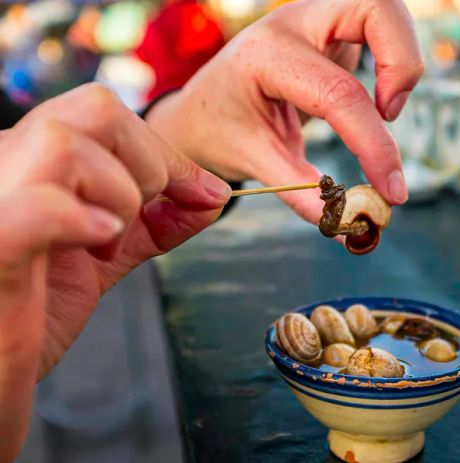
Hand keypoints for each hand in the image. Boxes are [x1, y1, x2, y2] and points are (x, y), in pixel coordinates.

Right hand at [0, 84, 230, 461]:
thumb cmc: (31, 310)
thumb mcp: (104, 257)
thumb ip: (155, 223)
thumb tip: (213, 196)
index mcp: (29, 160)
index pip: (106, 114)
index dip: (167, 153)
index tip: (204, 193)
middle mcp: (4, 164)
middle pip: (96, 109)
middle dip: (149, 163)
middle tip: (139, 220)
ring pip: (69, 145)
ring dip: (118, 196)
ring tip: (103, 244)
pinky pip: (41, 205)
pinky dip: (83, 220)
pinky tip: (96, 243)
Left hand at [146, 0, 423, 222]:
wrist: (199, 107)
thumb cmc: (219, 130)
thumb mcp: (255, 162)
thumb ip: (303, 194)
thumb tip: (348, 228)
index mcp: (267, 56)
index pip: (340, 95)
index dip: (375, 146)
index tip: (392, 191)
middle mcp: (295, 23)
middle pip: (376, 7)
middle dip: (403, 63)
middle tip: (391, 115)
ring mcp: (316, 18)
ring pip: (385, 9)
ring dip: (401, 59)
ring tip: (384, 111)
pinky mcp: (332, 27)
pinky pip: (380, 28)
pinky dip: (392, 61)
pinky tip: (374, 100)